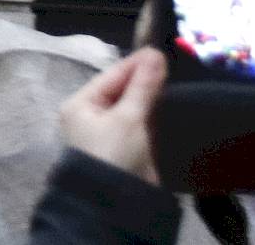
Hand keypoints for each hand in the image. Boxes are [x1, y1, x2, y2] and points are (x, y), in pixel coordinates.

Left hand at [60, 48, 166, 183]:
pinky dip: (153, 113)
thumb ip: (142, 86)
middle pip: (120, 90)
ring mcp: (108, 132)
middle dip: (144, 78)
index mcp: (80, 104)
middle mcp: (90, 115)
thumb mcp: (128, 117)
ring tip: (174, 79)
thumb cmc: (113, 154)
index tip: (159, 51)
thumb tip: (154, 54)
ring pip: (131, 106)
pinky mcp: (126, 147)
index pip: (110, 76)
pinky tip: (171, 104)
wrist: (116, 203)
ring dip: (150, 95)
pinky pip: (140, 123)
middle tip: (171, 63)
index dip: (135, 63)